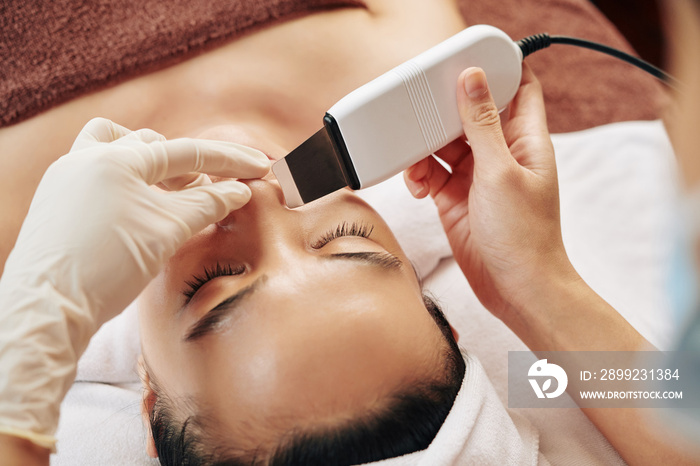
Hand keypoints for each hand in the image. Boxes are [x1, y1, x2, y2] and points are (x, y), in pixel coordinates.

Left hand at [0, 118, 269, 447]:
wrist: (47, 309)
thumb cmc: (105, 269)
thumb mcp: (167, 232)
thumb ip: (207, 204)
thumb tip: (238, 190)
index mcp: (115, 159)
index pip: (186, 152)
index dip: (228, 161)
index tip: (258, 167)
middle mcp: (86, 157)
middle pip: (153, 145)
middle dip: (190, 163)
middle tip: (217, 187)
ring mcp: (67, 176)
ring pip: (118, 148)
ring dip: (153, 163)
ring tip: (175, 189)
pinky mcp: (58, 199)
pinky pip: (100, 172)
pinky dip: (129, 180)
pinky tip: (142, 205)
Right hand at [404, 64, 575, 322]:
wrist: (516, 290)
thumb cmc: (523, 236)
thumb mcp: (499, 172)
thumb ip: (481, 124)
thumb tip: (473, 78)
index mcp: (525, 140)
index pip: (518, 89)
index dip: (496, 71)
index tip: (465, 64)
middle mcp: (501, 155)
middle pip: (470, 114)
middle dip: (445, 112)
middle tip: (423, 112)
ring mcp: (477, 177)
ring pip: (444, 144)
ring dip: (426, 149)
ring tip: (420, 164)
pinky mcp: (455, 199)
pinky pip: (431, 174)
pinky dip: (420, 175)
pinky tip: (420, 186)